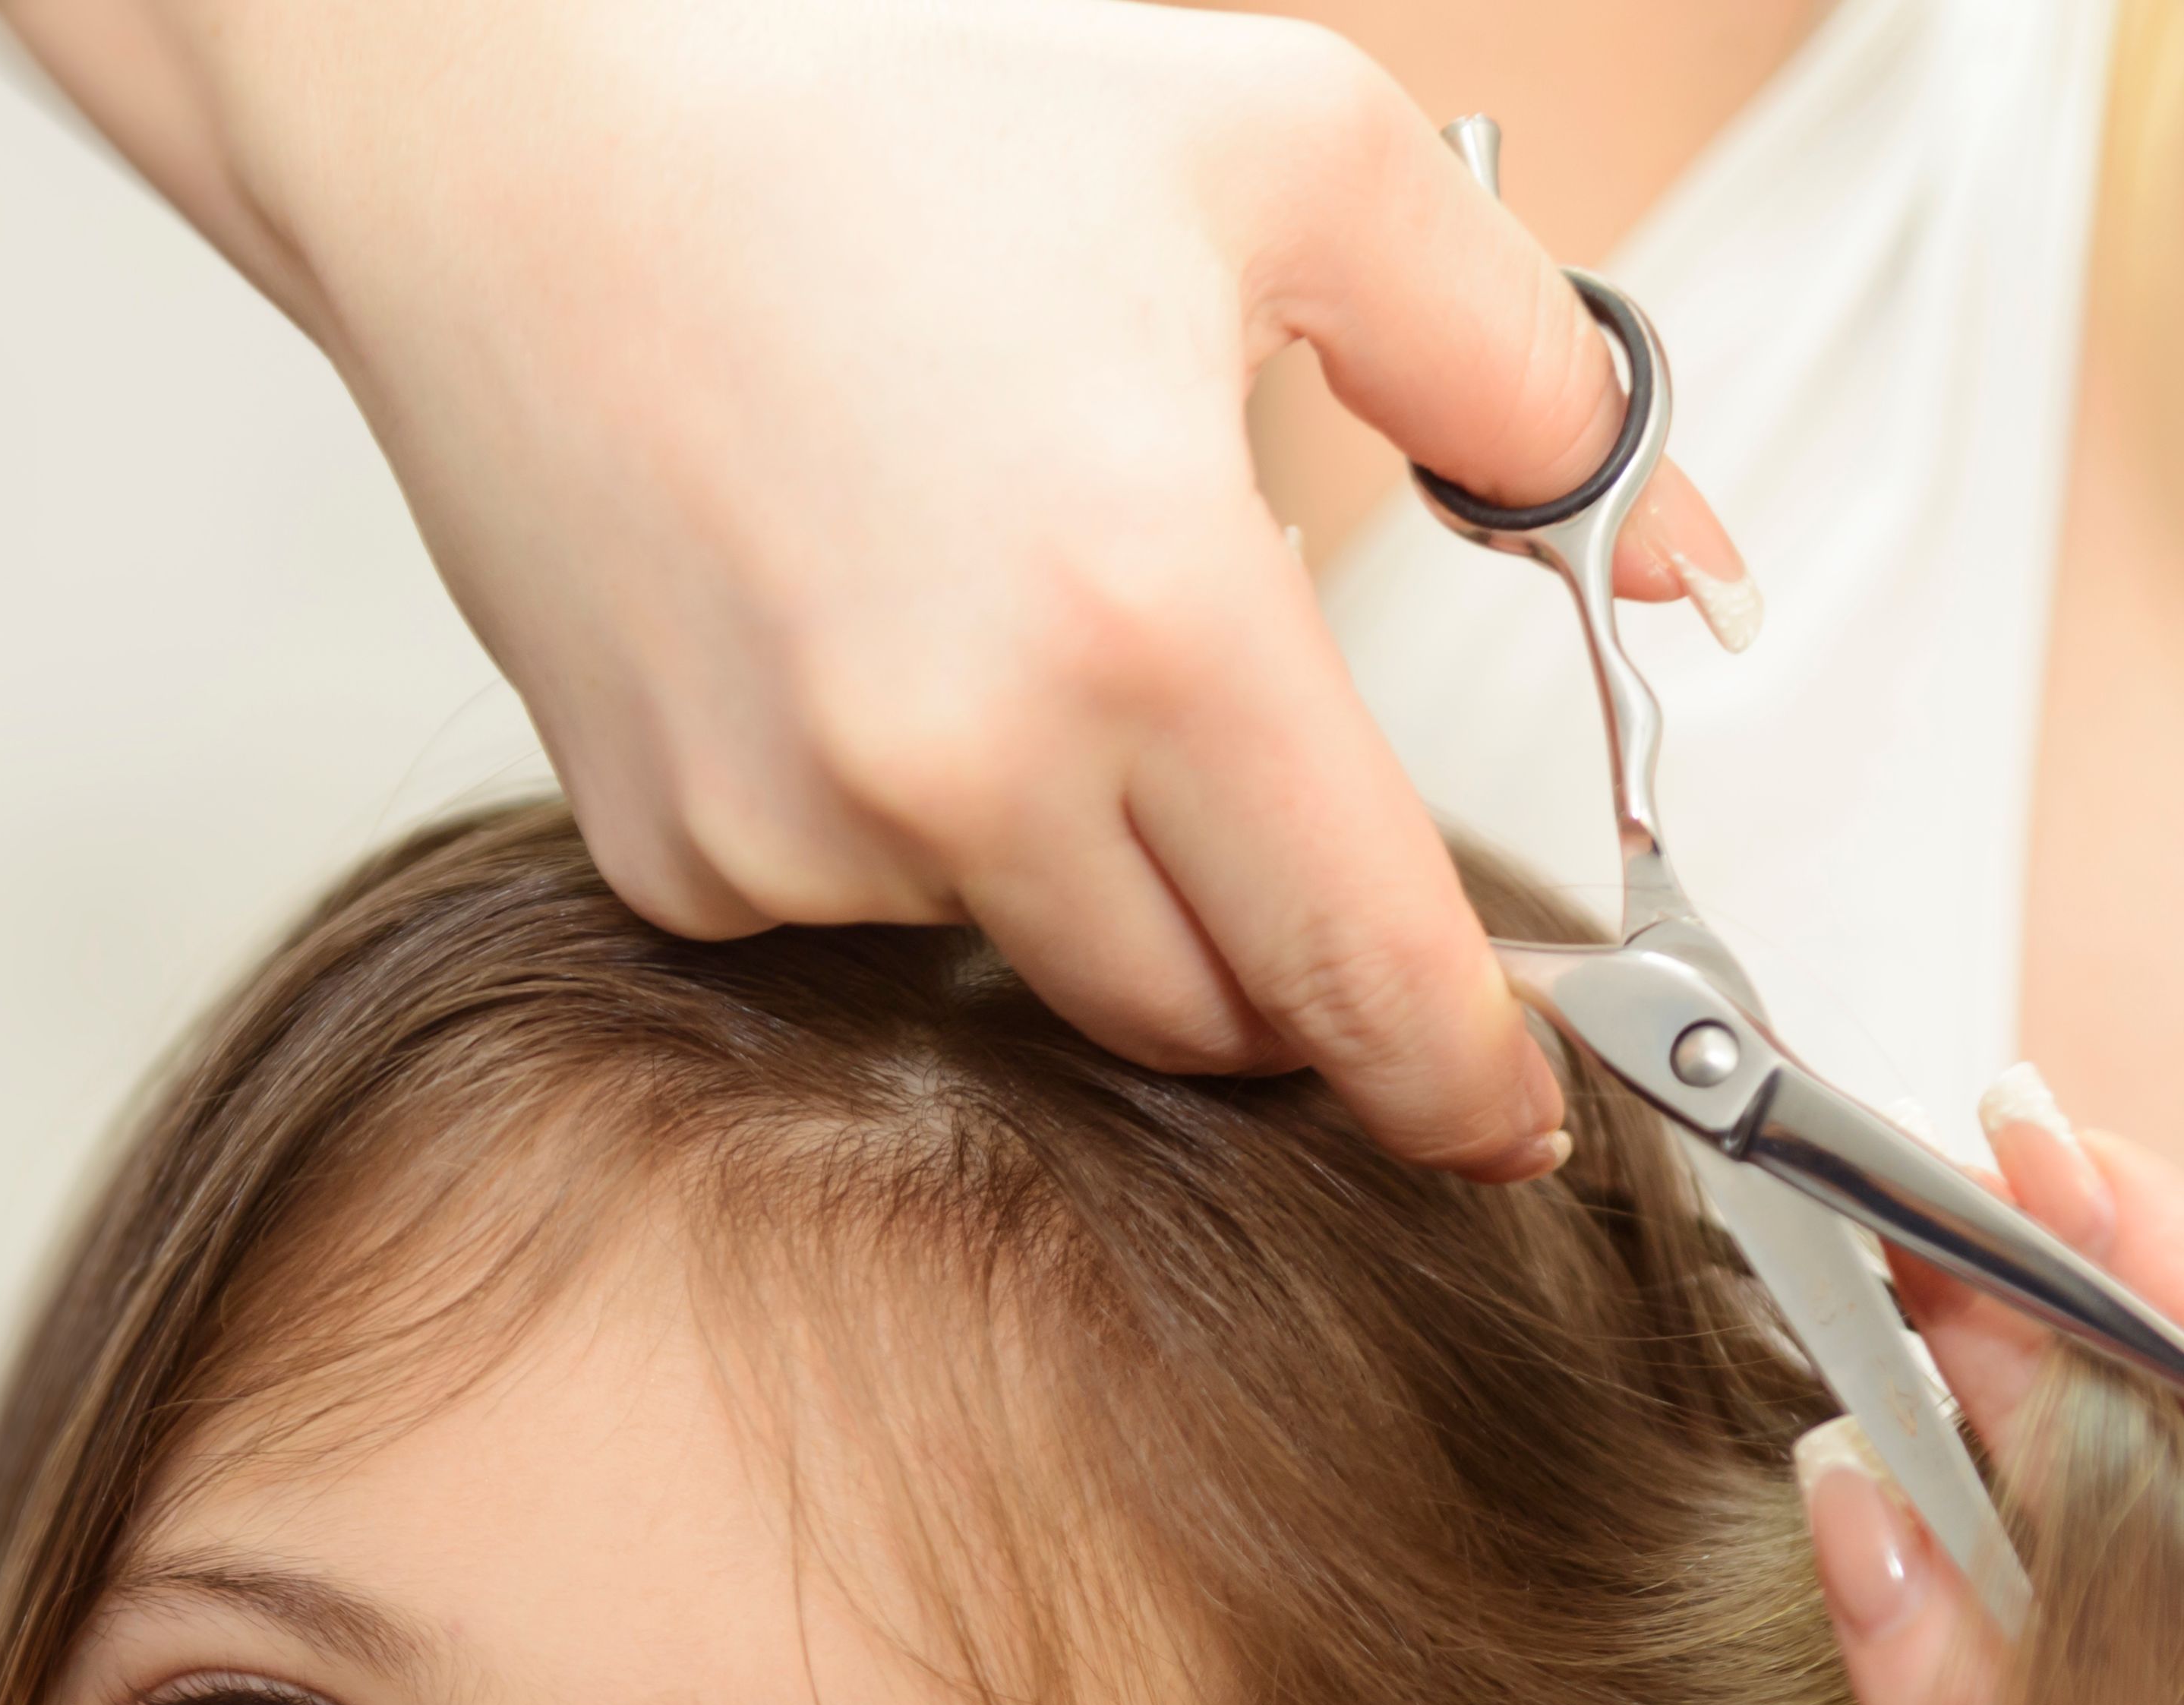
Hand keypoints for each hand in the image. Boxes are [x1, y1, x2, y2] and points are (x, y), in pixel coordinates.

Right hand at [0, 0, 1750, 1173]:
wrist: (506, 129)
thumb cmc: (860, 109)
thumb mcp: (1284, 156)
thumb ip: (1526, 377)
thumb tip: (1678, 558)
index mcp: (1143, 609)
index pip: (1363, 965)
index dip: (1462, 1075)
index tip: (1508, 1115)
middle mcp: (957, 760)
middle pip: (1205, 1015)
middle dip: (1283, 969)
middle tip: (1300, 847)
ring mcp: (791, 829)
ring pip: (1028, 962)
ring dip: (1085, 870)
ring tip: (1029, 639)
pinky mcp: (668, 851)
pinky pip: (854, 915)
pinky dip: (908, 831)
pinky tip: (870, 646)